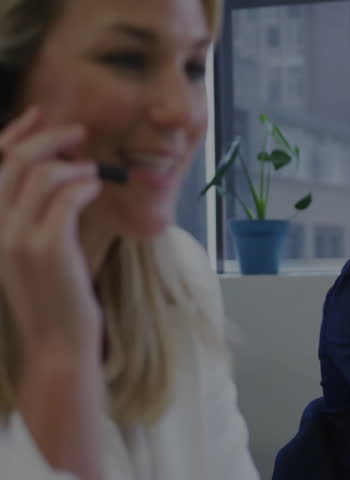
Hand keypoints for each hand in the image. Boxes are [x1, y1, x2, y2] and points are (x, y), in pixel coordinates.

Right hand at [0, 107, 102, 360]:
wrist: (58, 342)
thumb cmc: (56, 297)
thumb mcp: (37, 252)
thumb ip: (38, 215)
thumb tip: (62, 173)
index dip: (14, 134)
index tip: (38, 115)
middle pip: (14, 163)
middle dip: (49, 138)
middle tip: (79, 132)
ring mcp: (18, 239)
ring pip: (41, 176)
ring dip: (73, 166)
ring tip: (94, 173)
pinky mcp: (47, 248)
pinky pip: (65, 199)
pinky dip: (84, 186)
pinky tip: (96, 189)